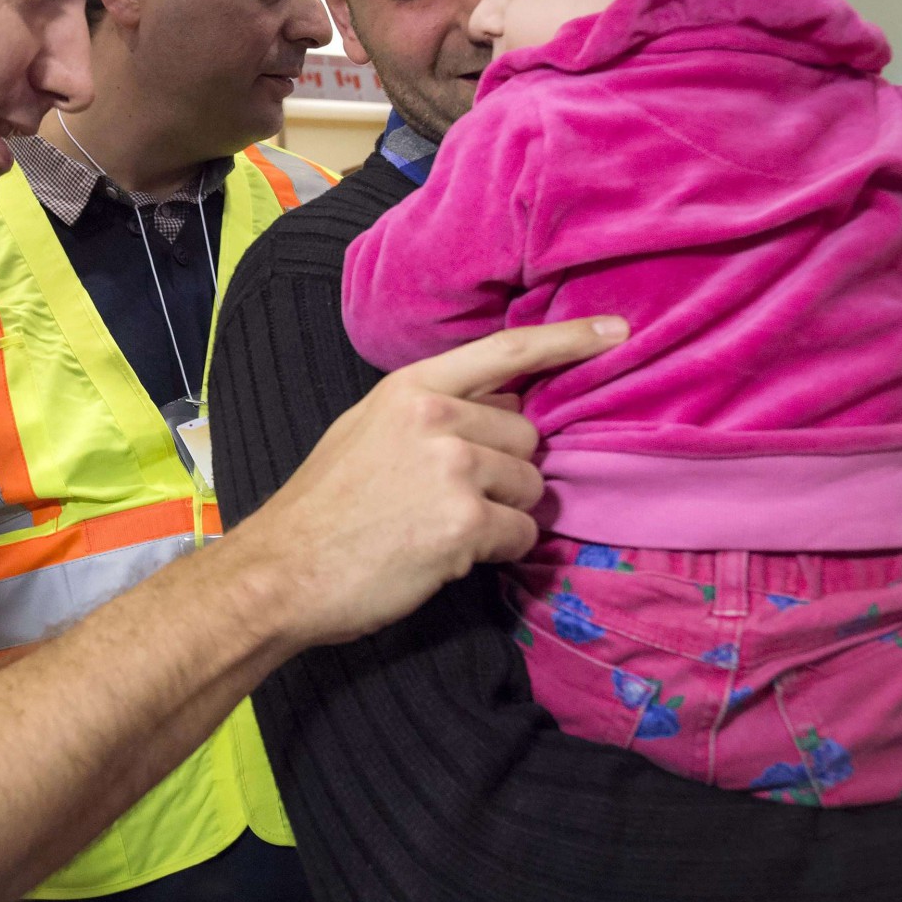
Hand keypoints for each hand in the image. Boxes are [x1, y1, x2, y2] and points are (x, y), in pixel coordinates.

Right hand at [233, 317, 627, 647]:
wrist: (284, 569)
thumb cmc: (325, 506)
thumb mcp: (367, 429)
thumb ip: (430, 410)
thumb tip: (499, 406)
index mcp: (412, 387)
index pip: (506, 351)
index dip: (567, 341)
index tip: (617, 332)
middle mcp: (436, 417)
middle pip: (526, 436)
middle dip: (505, 469)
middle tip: (451, 497)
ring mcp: (453, 469)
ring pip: (529, 487)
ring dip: (502, 513)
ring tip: (441, 527)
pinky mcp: (465, 524)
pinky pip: (521, 534)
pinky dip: (498, 550)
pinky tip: (447, 554)